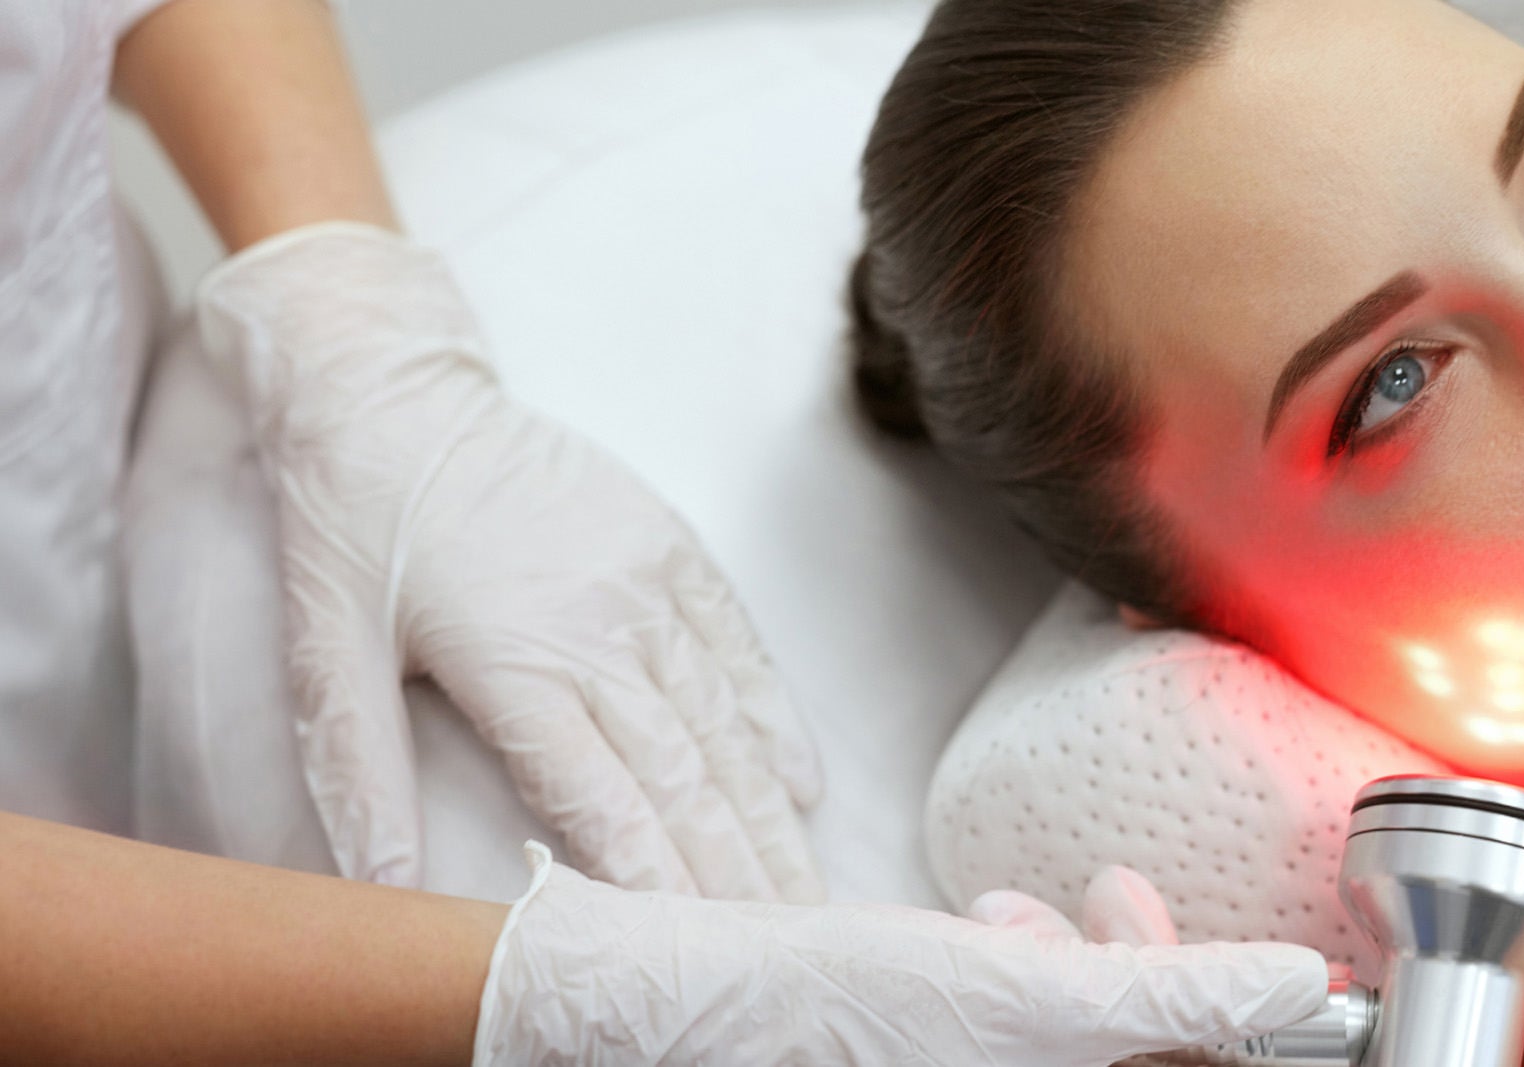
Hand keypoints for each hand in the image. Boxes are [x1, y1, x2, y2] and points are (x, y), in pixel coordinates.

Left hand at [195, 223, 822, 900]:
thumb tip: (385, 889)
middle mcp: (599, 629)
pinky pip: (739, 647)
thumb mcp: (325, 645)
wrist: (393, 389)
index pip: (604, 803)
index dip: (658, 885)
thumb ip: (357, 771)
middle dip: (738, 873)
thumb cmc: (352, 523)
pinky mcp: (671, 548)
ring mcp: (647, 584)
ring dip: (768, 816)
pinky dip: (774, 720)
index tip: (698, 951)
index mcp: (515, 663)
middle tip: (788, 946)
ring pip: (724, 724)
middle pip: (685, 776)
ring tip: (806, 889)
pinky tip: (803, 783)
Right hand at [474, 843, 1328, 1065]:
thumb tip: (1295, 985)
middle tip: (1112, 897)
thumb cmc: (833, 1007)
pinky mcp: (957, 1061)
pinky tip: (980, 926)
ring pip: (1087, 1028)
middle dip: (1142, 964)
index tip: (1275, 962)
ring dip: (1070, 956)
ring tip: (1007, 912)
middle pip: (1149, 1048)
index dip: (1245, 1014)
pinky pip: (1027, 1025)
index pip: (1199, 1064)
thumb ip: (1169, 991)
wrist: (696, 1004)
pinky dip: (1019, 967)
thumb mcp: (1025, 998)